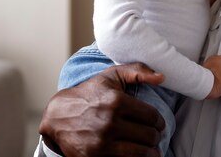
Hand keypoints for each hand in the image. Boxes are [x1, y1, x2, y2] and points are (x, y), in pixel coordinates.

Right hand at [39, 63, 165, 156]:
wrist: (58, 115)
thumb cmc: (89, 94)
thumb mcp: (111, 76)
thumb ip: (138, 71)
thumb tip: (162, 77)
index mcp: (116, 101)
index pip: (152, 117)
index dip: (159, 121)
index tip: (157, 124)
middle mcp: (109, 122)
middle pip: (149, 136)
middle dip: (155, 137)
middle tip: (153, 136)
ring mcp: (101, 142)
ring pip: (141, 153)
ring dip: (150, 152)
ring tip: (150, 149)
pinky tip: (135, 154)